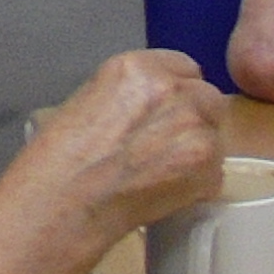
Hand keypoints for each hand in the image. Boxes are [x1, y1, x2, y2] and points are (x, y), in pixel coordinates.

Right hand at [12, 49, 226, 246]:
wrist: (60, 206)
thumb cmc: (58, 163)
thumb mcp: (88, 101)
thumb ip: (132, 93)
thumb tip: (154, 104)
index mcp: (138, 68)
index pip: (185, 68)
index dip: (177, 92)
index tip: (167, 112)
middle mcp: (171, 89)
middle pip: (206, 97)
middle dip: (192, 119)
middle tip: (165, 146)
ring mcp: (193, 126)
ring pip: (215, 134)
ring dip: (196, 151)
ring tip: (160, 172)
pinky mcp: (205, 164)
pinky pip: (215, 170)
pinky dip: (197, 183)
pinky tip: (164, 191)